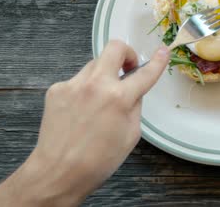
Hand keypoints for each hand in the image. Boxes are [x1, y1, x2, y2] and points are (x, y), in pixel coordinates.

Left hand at [0, 40, 169, 205]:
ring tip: (100, 99)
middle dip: (126, 53)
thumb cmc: (100, 160)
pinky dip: (84, 89)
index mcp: (119, 98)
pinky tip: (80, 111)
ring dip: (103, 75)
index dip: (158, 61)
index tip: (163, 51)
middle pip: (114, 48)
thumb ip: (134, 106)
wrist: (59, 172)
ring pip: (94, 64)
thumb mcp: (131, 134)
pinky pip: (77, 80)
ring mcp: (73, 84)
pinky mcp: (56, 89)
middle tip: (128, 68)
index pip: (145, 73)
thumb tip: (133, 90)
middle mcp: (96, 84)